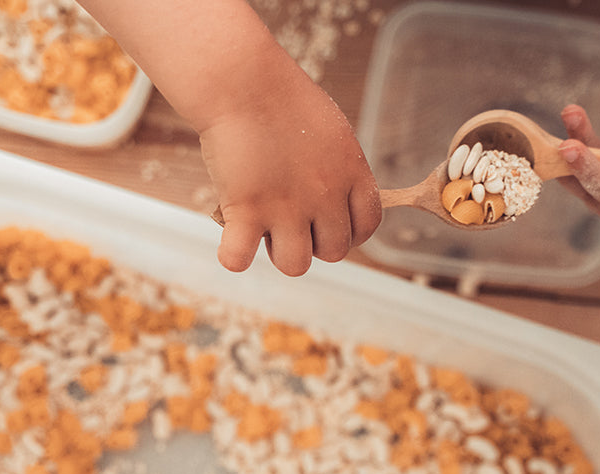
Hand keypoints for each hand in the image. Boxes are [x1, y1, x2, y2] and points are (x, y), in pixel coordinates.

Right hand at [199, 50, 380, 275]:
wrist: (242, 81)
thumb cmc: (282, 98)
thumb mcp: (332, 132)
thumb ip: (339, 170)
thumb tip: (334, 198)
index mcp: (351, 174)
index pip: (367, 226)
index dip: (349, 232)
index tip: (326, 222)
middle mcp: (325, 197)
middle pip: (334, 252)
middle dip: (313, 242)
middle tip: (289, 218)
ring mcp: (286, 207)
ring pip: (296, 266)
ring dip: (279, 252)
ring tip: (263, 228)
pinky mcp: (246, 211)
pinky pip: (240, 260)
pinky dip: (233, 256)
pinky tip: (232, 237)